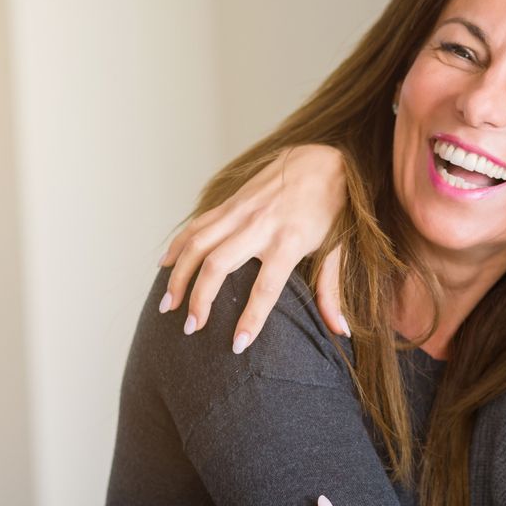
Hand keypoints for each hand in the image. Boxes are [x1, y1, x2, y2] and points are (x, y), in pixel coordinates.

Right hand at [159, 144, 349, 350]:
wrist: (324, 160)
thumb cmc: (335, 208)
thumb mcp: (340, 249)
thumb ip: (332, 290)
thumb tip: (341, 330)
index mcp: (290, 241)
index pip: (265, 289)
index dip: (250, 319)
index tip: (236, 345)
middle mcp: (260, 226)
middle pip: (218, 266)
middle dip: (199, 299)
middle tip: (190, 328)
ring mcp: (241, 211)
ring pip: (198, 244)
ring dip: (178, 275)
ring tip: (167, 305)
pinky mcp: (231, 201)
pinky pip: (197, 224)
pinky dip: (178, 245)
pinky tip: (165, 265)